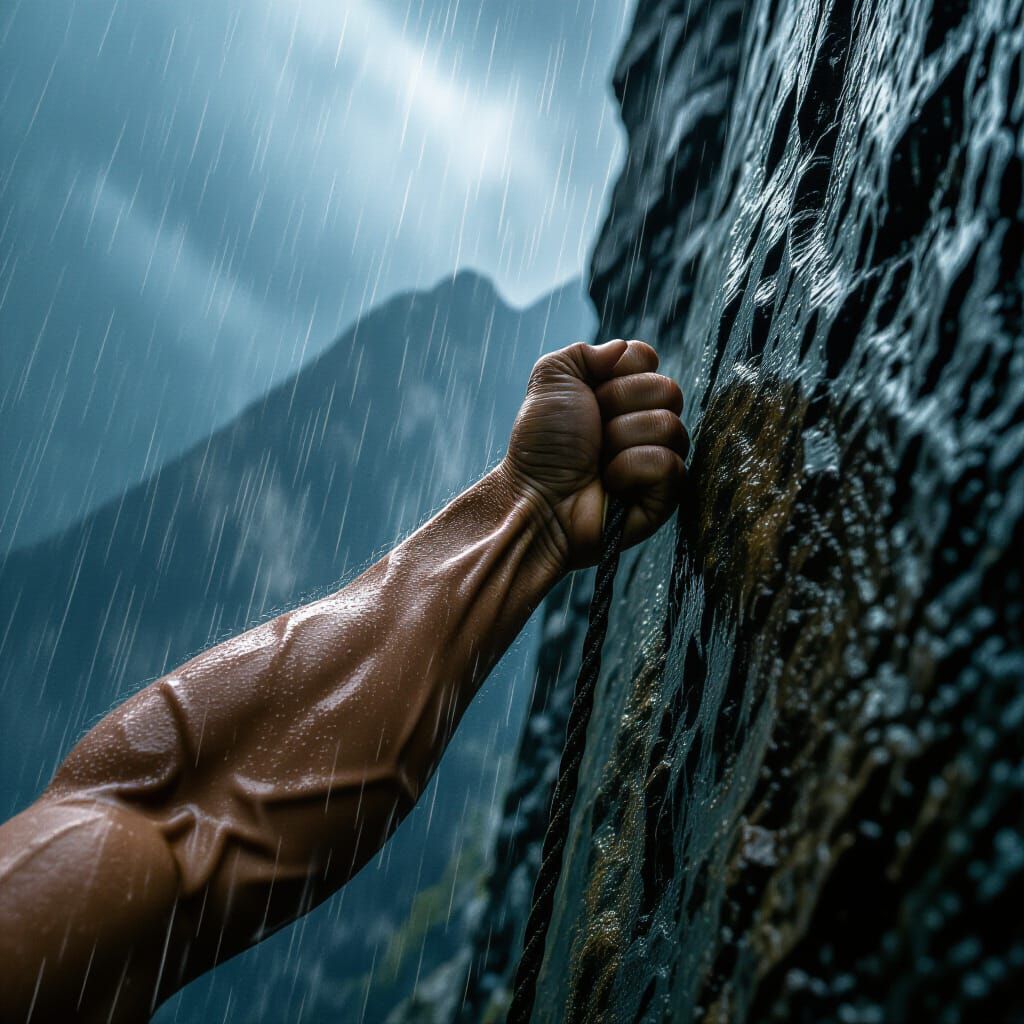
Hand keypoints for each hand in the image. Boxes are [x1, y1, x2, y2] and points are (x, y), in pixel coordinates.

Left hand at [501, 339, 687, 569]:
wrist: (535, 495)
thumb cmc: (542, 444)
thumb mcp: (550, 380)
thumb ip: (583, 351)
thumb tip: (622, 348)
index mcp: (623, 393)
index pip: (647, 358)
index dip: (617, 372)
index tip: (590, 395)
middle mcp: (646, 422)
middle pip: (667, 389)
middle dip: (619, 405)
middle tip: (593, 430)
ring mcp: (660, 458)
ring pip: (668, 425)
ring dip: (622, 439)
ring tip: (599, 460)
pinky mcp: (666, 494)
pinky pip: (668, 463)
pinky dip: (631, 469)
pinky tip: (611, 482)